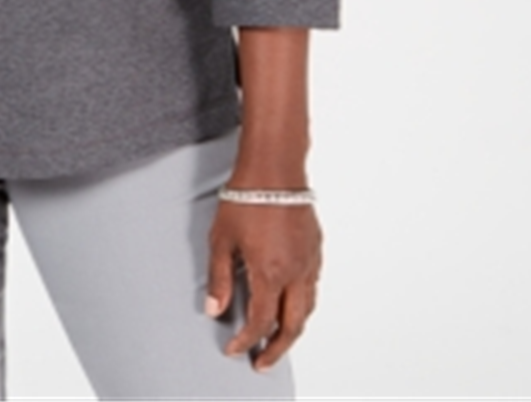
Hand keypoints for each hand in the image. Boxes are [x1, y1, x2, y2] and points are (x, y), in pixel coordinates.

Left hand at [204, 198, 321, 370]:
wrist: (273, 168)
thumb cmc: (246, 197)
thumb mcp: (221, 239)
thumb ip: (219, 277)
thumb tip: (215, 309)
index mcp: (269, 273)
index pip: (259, 321)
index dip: (246, 341)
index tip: (235, 349)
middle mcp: (294, 272)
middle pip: (291, 326)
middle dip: (276, 349)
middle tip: (263, 362)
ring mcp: (309, 261)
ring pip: (307, 308)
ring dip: (292, 329)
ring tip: (278, 339)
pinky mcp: (315, 248)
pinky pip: (313, 286)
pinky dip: (303, 303)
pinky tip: (292, 301)